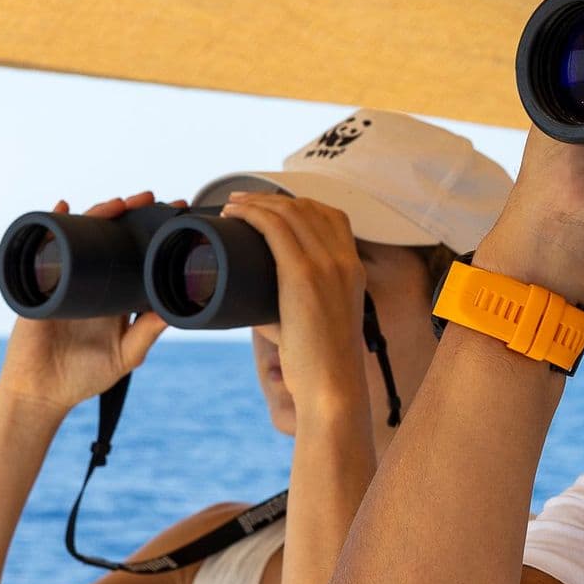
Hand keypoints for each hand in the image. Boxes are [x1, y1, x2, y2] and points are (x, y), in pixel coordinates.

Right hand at [0, 193, 171, 416]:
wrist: (43, 392)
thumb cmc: (85, 376)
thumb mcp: (125, 355)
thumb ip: (146, 333)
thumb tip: (173, 309)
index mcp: (116, 295)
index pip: (137, 255)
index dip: (153, 234)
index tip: (176, 214)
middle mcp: (93, 281)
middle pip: (112, 237)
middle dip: (130, 214)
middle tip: (152, 199)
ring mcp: (66, 279)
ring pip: (82, 236)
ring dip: (98, 214)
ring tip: (117, 203)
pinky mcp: (42, 284)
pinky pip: (45, 249)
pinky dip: (53, 226)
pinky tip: (63, 208)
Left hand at [218, 192, 371, 419]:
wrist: (332, 385)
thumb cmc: (318, 363)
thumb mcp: (315, 322)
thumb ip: (288, 304)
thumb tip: (249, 299)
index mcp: (353, 269)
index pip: (332, 216)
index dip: (298, 204)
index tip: (270, 208)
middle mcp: (344, 260)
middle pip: (307, 207)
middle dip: (270, 198)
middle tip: (240, 203)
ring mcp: (327, 265)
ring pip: (289, 212)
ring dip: (255, 202)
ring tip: (231, 207)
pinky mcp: (303, 274)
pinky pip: (275, 227)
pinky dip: (252, 214)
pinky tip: (235, 214)